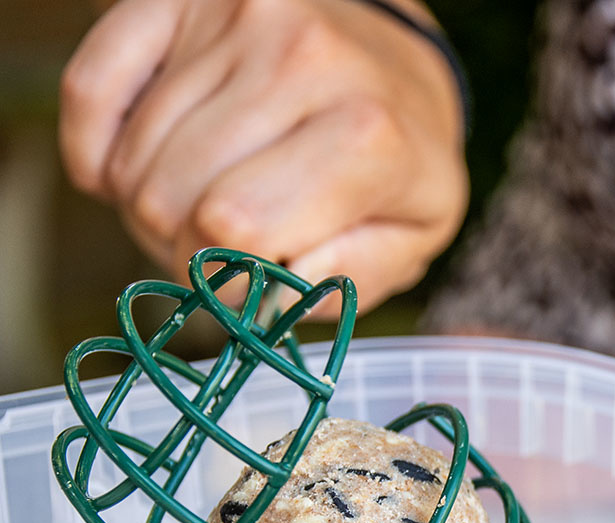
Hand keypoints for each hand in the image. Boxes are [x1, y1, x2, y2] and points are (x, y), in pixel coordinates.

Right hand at [59, 0, 468, 314]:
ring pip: (132, 157)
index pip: (233, 228)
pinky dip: (96, 150)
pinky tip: (132, 172)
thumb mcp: (414, 238)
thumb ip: (353, 278)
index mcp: (367, 136)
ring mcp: (236, 16)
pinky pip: (91, 87)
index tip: (242, 286)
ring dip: (148, 205)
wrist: (397, 57)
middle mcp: (300, 60)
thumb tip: (270, 293)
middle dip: (180, 250)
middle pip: (169, 197)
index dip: (221, 279)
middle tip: (216, 254)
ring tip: (199, 207)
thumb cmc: (400, 162)